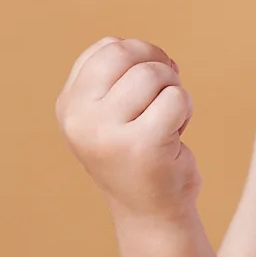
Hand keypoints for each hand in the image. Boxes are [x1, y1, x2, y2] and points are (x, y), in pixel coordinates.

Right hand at [55, 37, 199, 222]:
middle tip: (165, 90)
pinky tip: (176, 134)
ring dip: (174, 90)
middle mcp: (79, 118)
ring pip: (154, 74)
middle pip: (127, 53)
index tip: (149, 80)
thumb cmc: (140, 150)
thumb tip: (144, 49)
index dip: (140, 53)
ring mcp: (106, 133)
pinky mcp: (141, 146)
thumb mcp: (112, 110)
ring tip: (166, 119)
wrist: (151, 209)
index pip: (107, 47)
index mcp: (69, 104)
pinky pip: (176, 98)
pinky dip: (186, 109)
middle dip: (158, 64)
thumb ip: (116, 74)